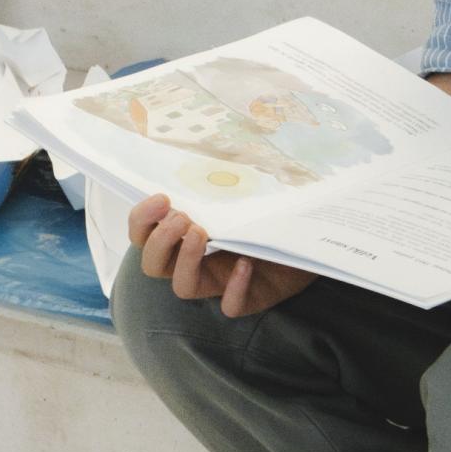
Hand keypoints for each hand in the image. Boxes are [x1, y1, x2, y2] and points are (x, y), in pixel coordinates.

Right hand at [129, 193, 315, 317]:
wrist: (309, 239)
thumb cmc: (269, 211)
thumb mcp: (243, 191)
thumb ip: (220, 180)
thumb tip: (209, 145)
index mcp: (186, 234)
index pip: (144, 234)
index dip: (142, 220)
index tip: (161, 198)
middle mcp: (197, 261)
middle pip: (152, 264)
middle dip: (160, 241)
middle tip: (182, 218)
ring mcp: (220, 283)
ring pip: (182, 286)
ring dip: (185, 260)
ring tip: (203, 234)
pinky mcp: (248, 300)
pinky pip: (230, 306)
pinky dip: (234, 287)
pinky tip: (246, 264)